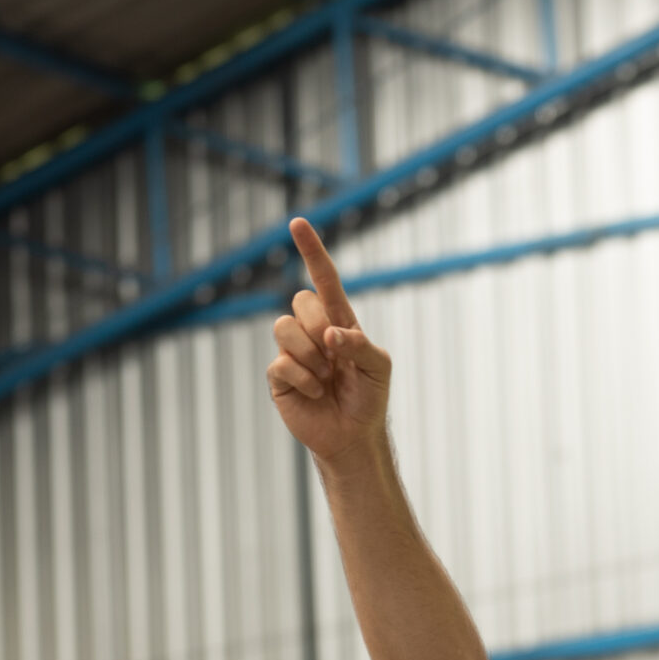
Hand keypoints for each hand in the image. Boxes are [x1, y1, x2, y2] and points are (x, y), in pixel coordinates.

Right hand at [267, 218, 391, 466]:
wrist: (353, 436)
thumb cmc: (369, 398)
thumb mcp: (379, 367)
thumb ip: (361, 344)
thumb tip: (331, 334)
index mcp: (338, 320)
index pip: (323, 279)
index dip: (312, 251)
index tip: (298, 223)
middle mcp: (312, 331)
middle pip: (301, 300)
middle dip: (319, 326)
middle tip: (335, 357)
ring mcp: (292, 352)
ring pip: (284, 327)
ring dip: (312, 355)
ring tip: (326, 378)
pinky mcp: (279, 376)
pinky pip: (280, 362)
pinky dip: (305, 379)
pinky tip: (316, 393)